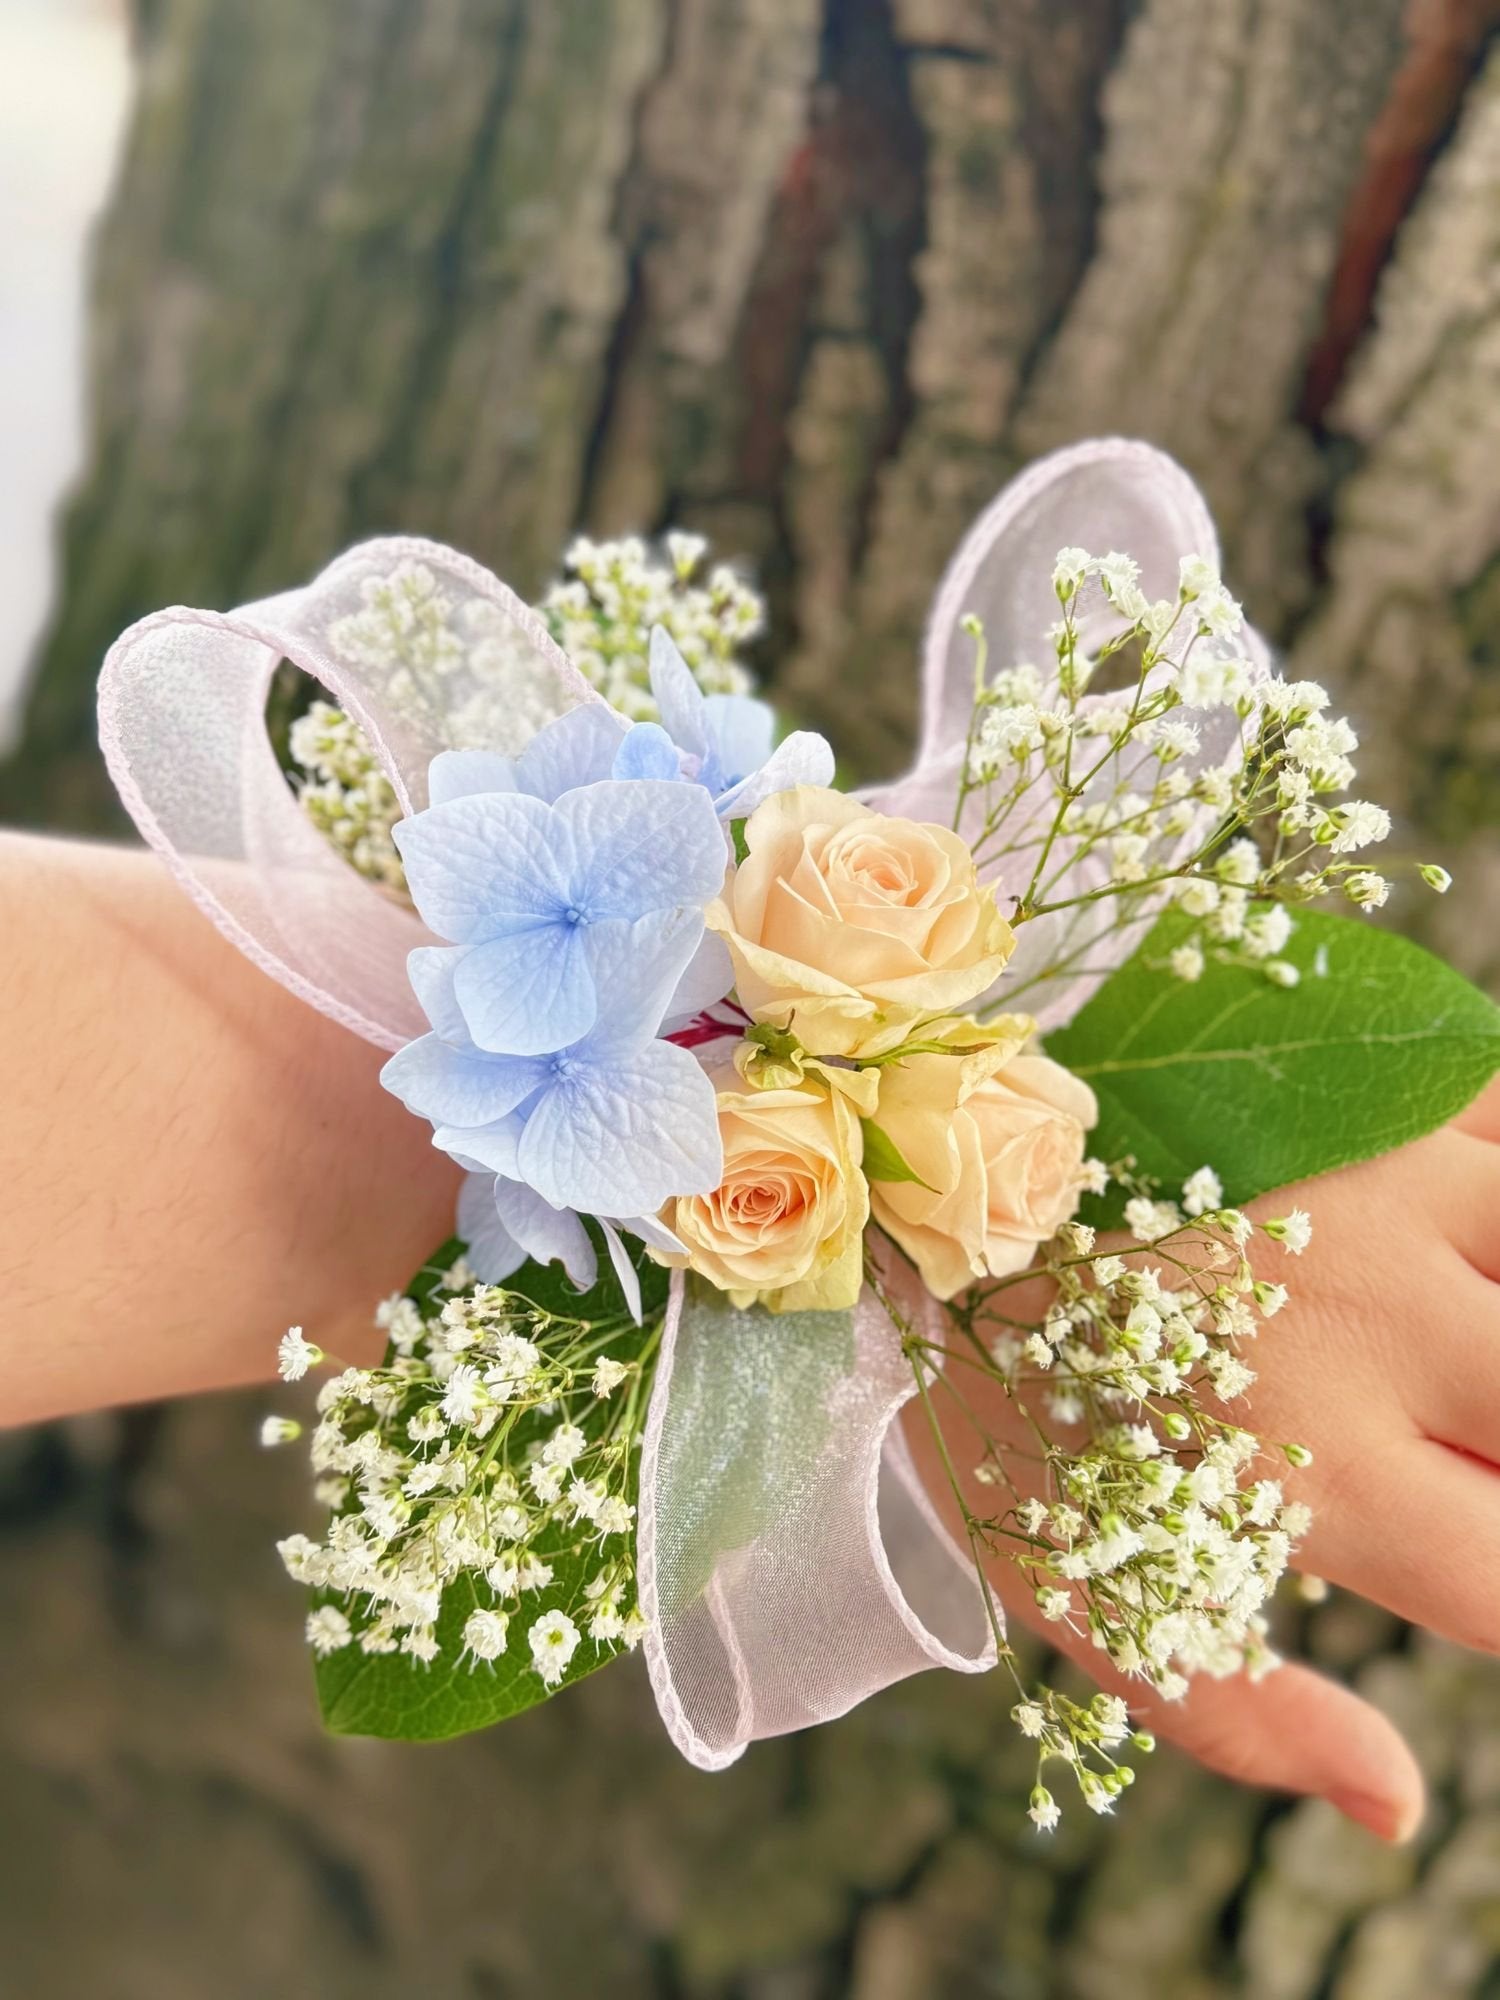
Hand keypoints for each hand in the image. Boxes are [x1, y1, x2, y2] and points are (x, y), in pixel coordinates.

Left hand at [907, 1075, 1499, 1841]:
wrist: (914, 1186)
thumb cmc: (1000, 1405)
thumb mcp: (1077, 1594)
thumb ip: (1241, 1717)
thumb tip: (1400, 1808)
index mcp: (1324, 1483)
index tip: (1469, 1550)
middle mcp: (1382, 1338)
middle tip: (1452, 1440)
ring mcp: (1392, 1199)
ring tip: (1462, 1342)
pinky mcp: (1373, 1096)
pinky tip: (1465, 1236)